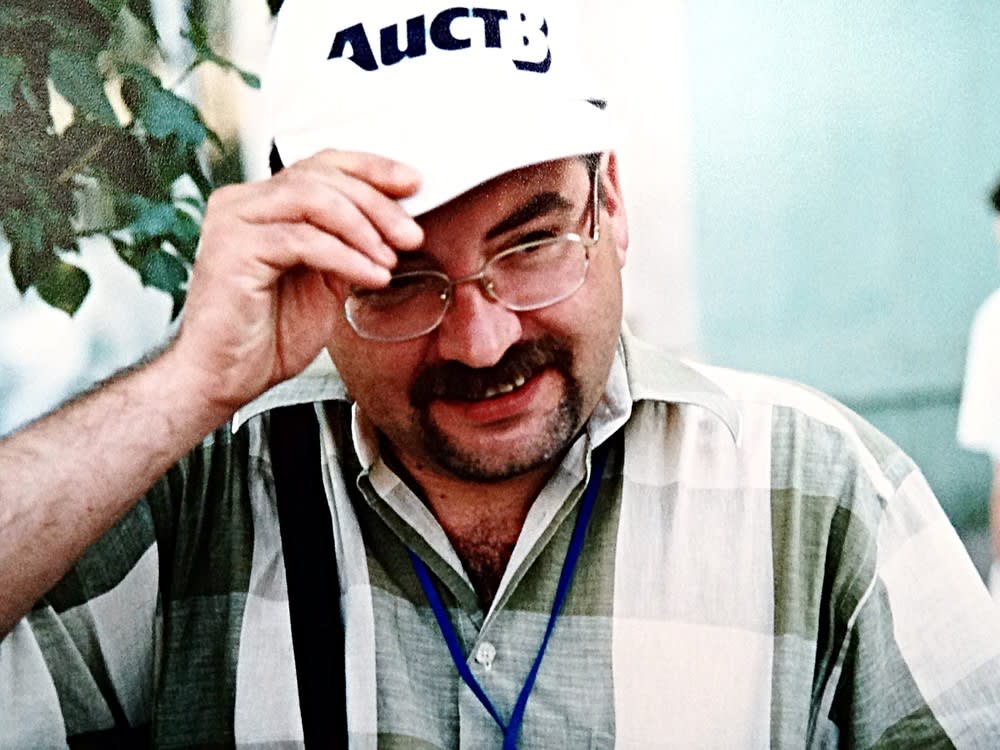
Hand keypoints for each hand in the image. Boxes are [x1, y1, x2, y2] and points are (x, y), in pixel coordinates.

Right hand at [170, 149, 423, 414]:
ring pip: (314, 199)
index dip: (372, 169)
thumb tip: (395, 226)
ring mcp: (234, 221)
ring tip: (391, 259)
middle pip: (322, 176)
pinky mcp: (233, 248)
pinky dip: (346, 257)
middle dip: (377, 204)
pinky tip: (371, 277)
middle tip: (411, 234)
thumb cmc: (266, 335)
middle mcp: (243, 202)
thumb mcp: (325, 281)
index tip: (414, 183)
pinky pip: (303, 240)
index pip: (323, 165)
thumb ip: (350, 247)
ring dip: (364, 228)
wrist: (224, 377)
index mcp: (264, 203)